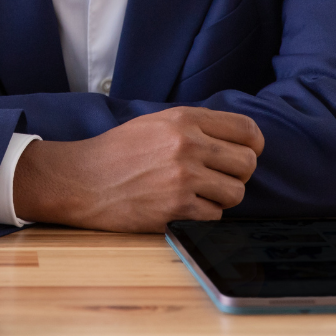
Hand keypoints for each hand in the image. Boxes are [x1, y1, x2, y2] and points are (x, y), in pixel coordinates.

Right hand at [11, 106, 263, 231]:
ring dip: (222, 197)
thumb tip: (237, 139)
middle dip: (237, 174)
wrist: (82, 179)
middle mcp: (187, 145)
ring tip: (199, 194)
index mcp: (184, 119)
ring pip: (236, 193)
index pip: (246, 130)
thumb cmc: (118, 151)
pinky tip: (183, 208)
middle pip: (247, 163)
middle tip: (218, 178)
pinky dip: (204, 216)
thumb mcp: (156, 123)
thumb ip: (195, 126)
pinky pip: (216, 216)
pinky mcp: (176, 209)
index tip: (245, 153)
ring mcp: (183, 178)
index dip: (253, 145)